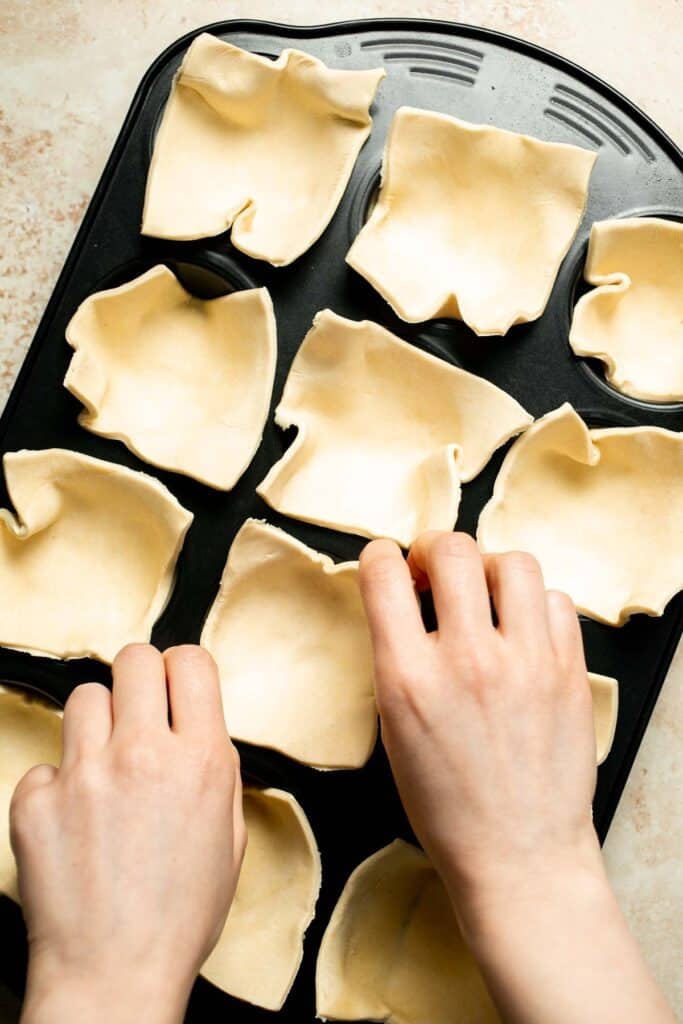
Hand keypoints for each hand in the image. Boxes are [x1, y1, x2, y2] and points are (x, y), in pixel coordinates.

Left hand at [11, 644, 244, 1023]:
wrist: (113, 976)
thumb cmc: (176, 919)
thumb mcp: (229, 838)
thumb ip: (216, 771)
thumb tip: (199, 727)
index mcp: (200, 762)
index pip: (191, 661)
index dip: (183, 669)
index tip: (176, 683)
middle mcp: (142, 755)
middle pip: (133, 658)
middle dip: (141, 678)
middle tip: (140, 711)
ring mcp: (84, 775)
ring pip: (85, 697)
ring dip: (99, 723)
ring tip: (105, 764)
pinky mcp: (35, 801)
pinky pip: (46, 761)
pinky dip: (60, 783)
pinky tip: (75, 817)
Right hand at [359, 532, 673, 1023]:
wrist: (519, 855)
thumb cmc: (447, 806)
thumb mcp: (394, 730)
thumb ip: (397, 659)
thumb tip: (406, 603)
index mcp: (408, 678)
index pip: (384, 573)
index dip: (380, 556)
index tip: (387, 562)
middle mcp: (468, 660)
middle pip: (452, 549)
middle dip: (435, 549)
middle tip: (435, 570)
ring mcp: (526, 663)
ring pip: (513, 562)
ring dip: (490, 569)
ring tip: (485, 594)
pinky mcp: (569, 672)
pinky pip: (556, 601)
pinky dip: (534, 604)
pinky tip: (523, 627)